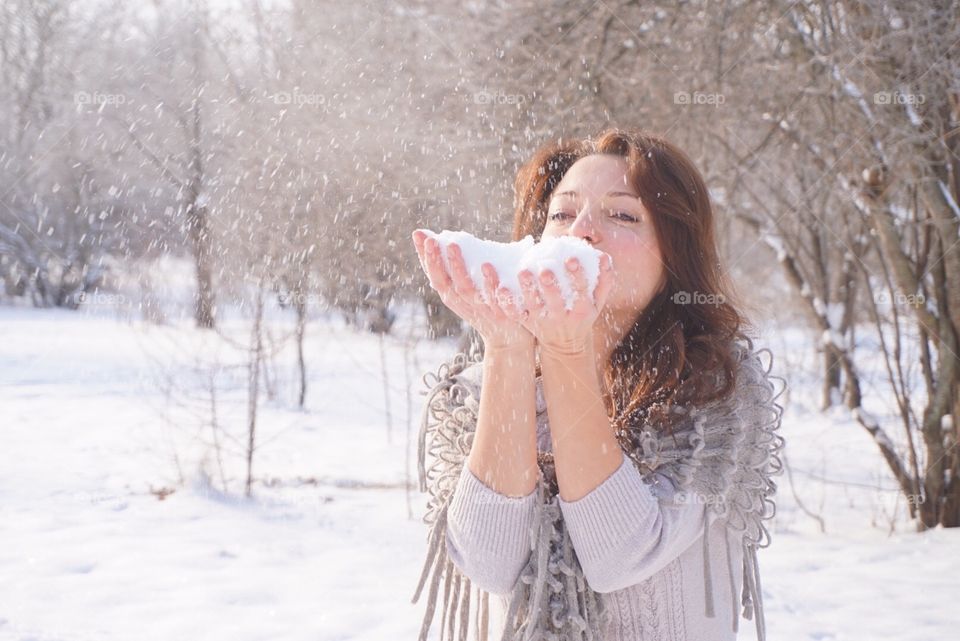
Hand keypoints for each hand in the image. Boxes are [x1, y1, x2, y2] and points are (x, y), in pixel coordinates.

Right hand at [412, 230, 533, 348]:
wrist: (511, 337)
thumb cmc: (486, 305)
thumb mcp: (467, 288)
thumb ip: (457, 268)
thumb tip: (443, 238)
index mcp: (453, 296)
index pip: (434, 275)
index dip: (424, 256)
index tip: (418, 234)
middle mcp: (462, 304)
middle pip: (444, 283)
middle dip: (435, 260)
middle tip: (431, 240)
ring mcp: (481, 310)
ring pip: (465, 289)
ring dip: (457, 267)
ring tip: (453, 245)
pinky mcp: (502, 315)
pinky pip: (495, 298)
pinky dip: (489, 283)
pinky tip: (487, 265)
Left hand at [517, 253, 614, 356]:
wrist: (566, 345)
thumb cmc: (583, 315)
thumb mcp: (597, 303)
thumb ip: (603, 280)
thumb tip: (604, 256)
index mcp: (581, 310)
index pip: (581, 291)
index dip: (577, 276)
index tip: (571, 258)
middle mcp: (562, 317)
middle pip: (555, 301)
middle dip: (550, 286)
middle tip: (544, 269)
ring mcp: (543, 321)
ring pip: (533, 306)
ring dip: (527, 289)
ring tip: (523, 271)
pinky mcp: (528, 323)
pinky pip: (516, 314)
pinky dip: (508, 304)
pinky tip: (500, 288)